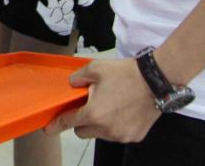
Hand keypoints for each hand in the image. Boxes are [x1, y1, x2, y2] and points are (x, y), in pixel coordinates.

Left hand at [43, 57, 159, 142]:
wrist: (156, 81)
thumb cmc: (124, 74)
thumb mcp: (95, 68)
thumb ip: (78, 78)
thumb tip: (72, 85)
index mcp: (94, 113)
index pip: (69, 122)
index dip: (56, 124)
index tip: (48, 129)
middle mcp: (106, 129)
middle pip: (83, 132)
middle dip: (82, 121)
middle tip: (90, 106)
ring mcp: (121, 135)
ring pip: (100, 134)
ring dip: (99, 124)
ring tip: (111, 105)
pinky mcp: (134, 137)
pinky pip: (117, 135)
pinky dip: (115, 126)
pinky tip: (123, 111)